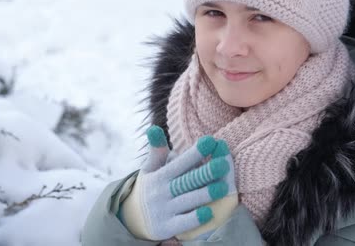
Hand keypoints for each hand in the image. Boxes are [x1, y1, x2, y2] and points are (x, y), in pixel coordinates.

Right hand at [118, 125, 231, 240]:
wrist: (131, 218)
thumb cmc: (149, 187)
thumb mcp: (149, 169)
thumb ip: (156, 150)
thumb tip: (154, 127)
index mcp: (160, 175)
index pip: (180, 163)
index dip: (195, 153)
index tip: (211, 141)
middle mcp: (162, 192)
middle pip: (186, 180)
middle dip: (204, 172)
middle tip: (223, 164)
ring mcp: (164, 210)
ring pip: (188, 201)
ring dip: (205, 194)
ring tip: (223, 187)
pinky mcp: (167, 227)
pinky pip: (183, 223)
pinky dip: (195, 218)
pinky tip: (209, 213)